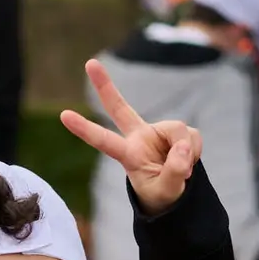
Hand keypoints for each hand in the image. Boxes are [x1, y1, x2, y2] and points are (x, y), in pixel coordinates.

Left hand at [60, 60, 200, 214]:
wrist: (176, 194)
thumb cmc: (162, 196)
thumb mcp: (167, 191)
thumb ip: (174, 171)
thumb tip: (183, 147)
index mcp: (128, 155)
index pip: (104, 141)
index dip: (85, 129)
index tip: (64, 116)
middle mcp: (140, 138)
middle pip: (120, 108)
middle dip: (105, 86)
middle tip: (90, 63)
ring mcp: (158, 132)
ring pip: (179, 130)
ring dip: (187, 151)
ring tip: (184, 170)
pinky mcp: (176, 131)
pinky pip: (192, 135)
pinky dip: (194, 150)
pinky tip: (189, 160)